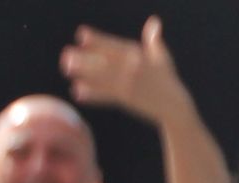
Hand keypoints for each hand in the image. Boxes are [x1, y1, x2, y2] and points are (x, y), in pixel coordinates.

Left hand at [62, 17, 189, 123]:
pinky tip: (76, 91)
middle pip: (105, 60)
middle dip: (85, 56)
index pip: (114, 45)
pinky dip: (92, 94)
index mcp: (140, 55)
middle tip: (65, 54)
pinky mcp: (127, 99)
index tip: (80, 34)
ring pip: (103, 77)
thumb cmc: (166, 78)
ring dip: (84, 72)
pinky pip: (106, 95)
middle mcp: (134, 67)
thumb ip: (153, 40)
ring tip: (66, 68)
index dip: (97, 39)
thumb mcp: (161, 56)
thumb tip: (154, 22)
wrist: (173, 104)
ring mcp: (130, 83)